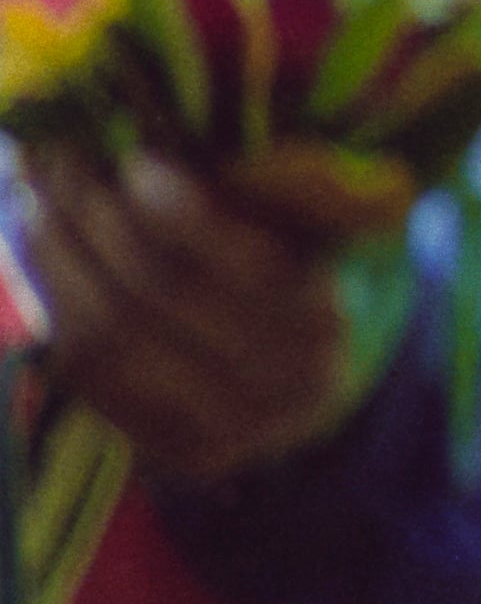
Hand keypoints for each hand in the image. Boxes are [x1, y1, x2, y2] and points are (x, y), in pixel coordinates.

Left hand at [19, 143, 359, 482]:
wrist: (301, 396)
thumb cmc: (286, 290)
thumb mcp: (287, 241)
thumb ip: (236, 205)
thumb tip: (138, 152)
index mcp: (323, 318)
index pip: (248, 269)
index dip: (185, 217)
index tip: (133, 162)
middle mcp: (282, 384)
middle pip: (165, 300)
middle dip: (99, 224)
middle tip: (59, 166)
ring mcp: (224, 429)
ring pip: (113, 340)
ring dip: (59, 262)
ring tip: (36, 204)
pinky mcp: (166, 451)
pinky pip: (90, 378)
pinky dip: (56, 309)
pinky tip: (43, 257)